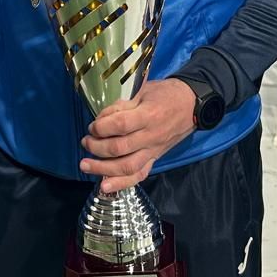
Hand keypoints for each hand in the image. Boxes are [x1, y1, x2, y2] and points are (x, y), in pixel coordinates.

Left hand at [80, 78, 196, 192]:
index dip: (101, 127)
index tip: (92, 126)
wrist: (191, 105)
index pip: (120, 125)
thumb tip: (101, 119)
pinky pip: (139, 175)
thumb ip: (122, 104)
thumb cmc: (165, 94)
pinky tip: (105, 186)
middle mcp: (151, 137)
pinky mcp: (155, 159)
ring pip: (127, 166)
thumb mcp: (143, 90)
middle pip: (120, 149)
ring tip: (85, 165)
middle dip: (97, 147)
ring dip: (103, 168)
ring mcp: (154, 151)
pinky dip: (121, 183)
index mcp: (149, 115)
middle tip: (86, 142)